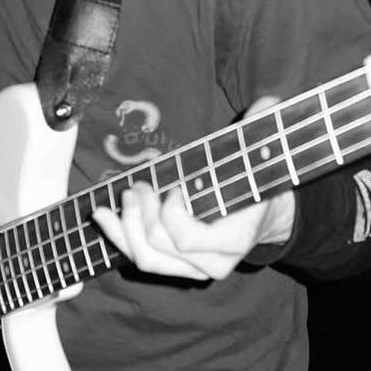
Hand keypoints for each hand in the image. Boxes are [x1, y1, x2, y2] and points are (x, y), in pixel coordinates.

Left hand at [91, 95, 295, 281]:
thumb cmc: (256, 182)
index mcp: (235, 239)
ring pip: (146, 257)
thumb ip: (261, 129)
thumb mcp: (261, 156)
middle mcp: (214, 263)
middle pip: (160, 245)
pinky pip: (140, 259)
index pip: (186, 238)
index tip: (175, 188)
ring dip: (126, 225)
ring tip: (125, 195)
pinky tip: (103, 215)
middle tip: (140, 186)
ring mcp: (194, 269)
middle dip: (141, 212)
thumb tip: (267, 102)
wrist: (263, 217)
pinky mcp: (176, 268)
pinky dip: (118, 237)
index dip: (170, 213)